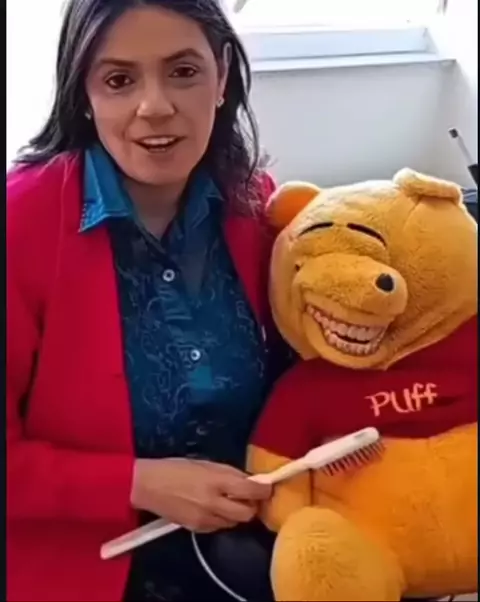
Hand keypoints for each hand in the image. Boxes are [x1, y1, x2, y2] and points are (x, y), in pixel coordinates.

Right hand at [130, 458, 271, 532]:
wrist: (147, 486)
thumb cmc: (176, 468)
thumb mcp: (205, 464)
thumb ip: (229, 474)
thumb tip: (250, 481)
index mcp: (216, 481)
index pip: (251, 491)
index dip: (263, 490)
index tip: (267, 487)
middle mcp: (213, 502)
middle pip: (247, 514)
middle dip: (251, 506)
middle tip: (248, 496)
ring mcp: (205, 519)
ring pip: (234, 523)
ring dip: (237, 513)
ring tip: (228, 500)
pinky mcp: (197, 529)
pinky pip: (219, 527)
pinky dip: (222, 519)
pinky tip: (213, 508)